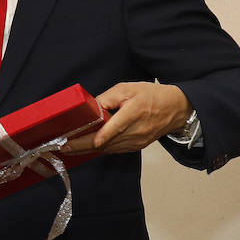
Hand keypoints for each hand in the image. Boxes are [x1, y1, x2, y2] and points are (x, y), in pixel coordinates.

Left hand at [61, 81, 191, 155]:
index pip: (117, 126)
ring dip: (87, 151)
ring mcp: (137, 141)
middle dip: (83, 145)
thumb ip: (107, 98)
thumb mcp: (127, 88)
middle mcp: (137, 130)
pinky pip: (114, 150)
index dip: (102, 135)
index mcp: (135, 112)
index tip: (89, 141)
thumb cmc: (151, 95)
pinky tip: (84, 149)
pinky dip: (98, 150)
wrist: (176, 108)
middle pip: (107, 142)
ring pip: (109, 149)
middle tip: (62, 147)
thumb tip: (90, 109)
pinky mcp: (136, 147)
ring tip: (68, 149)